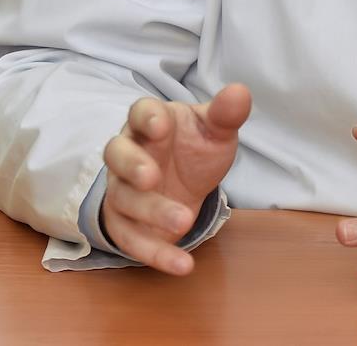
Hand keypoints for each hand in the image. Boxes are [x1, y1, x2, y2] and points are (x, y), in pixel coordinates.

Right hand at [100, 82, 250, 275]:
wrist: (187, 179)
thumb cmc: (196, 146)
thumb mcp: (216, 131)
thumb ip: (225, 114)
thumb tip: (240, 92)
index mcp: (151, 122)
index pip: (140, 112)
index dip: (147, 118)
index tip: (161, 126)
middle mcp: (129, 153)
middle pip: (116, 154)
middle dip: (131, 165)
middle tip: (151, 177)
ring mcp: (122, 188)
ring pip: (124, 199)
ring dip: (150, 212)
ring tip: (184, 220)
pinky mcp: (124, 222)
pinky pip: (132, 240)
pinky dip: (155, 253)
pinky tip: (183, 265)